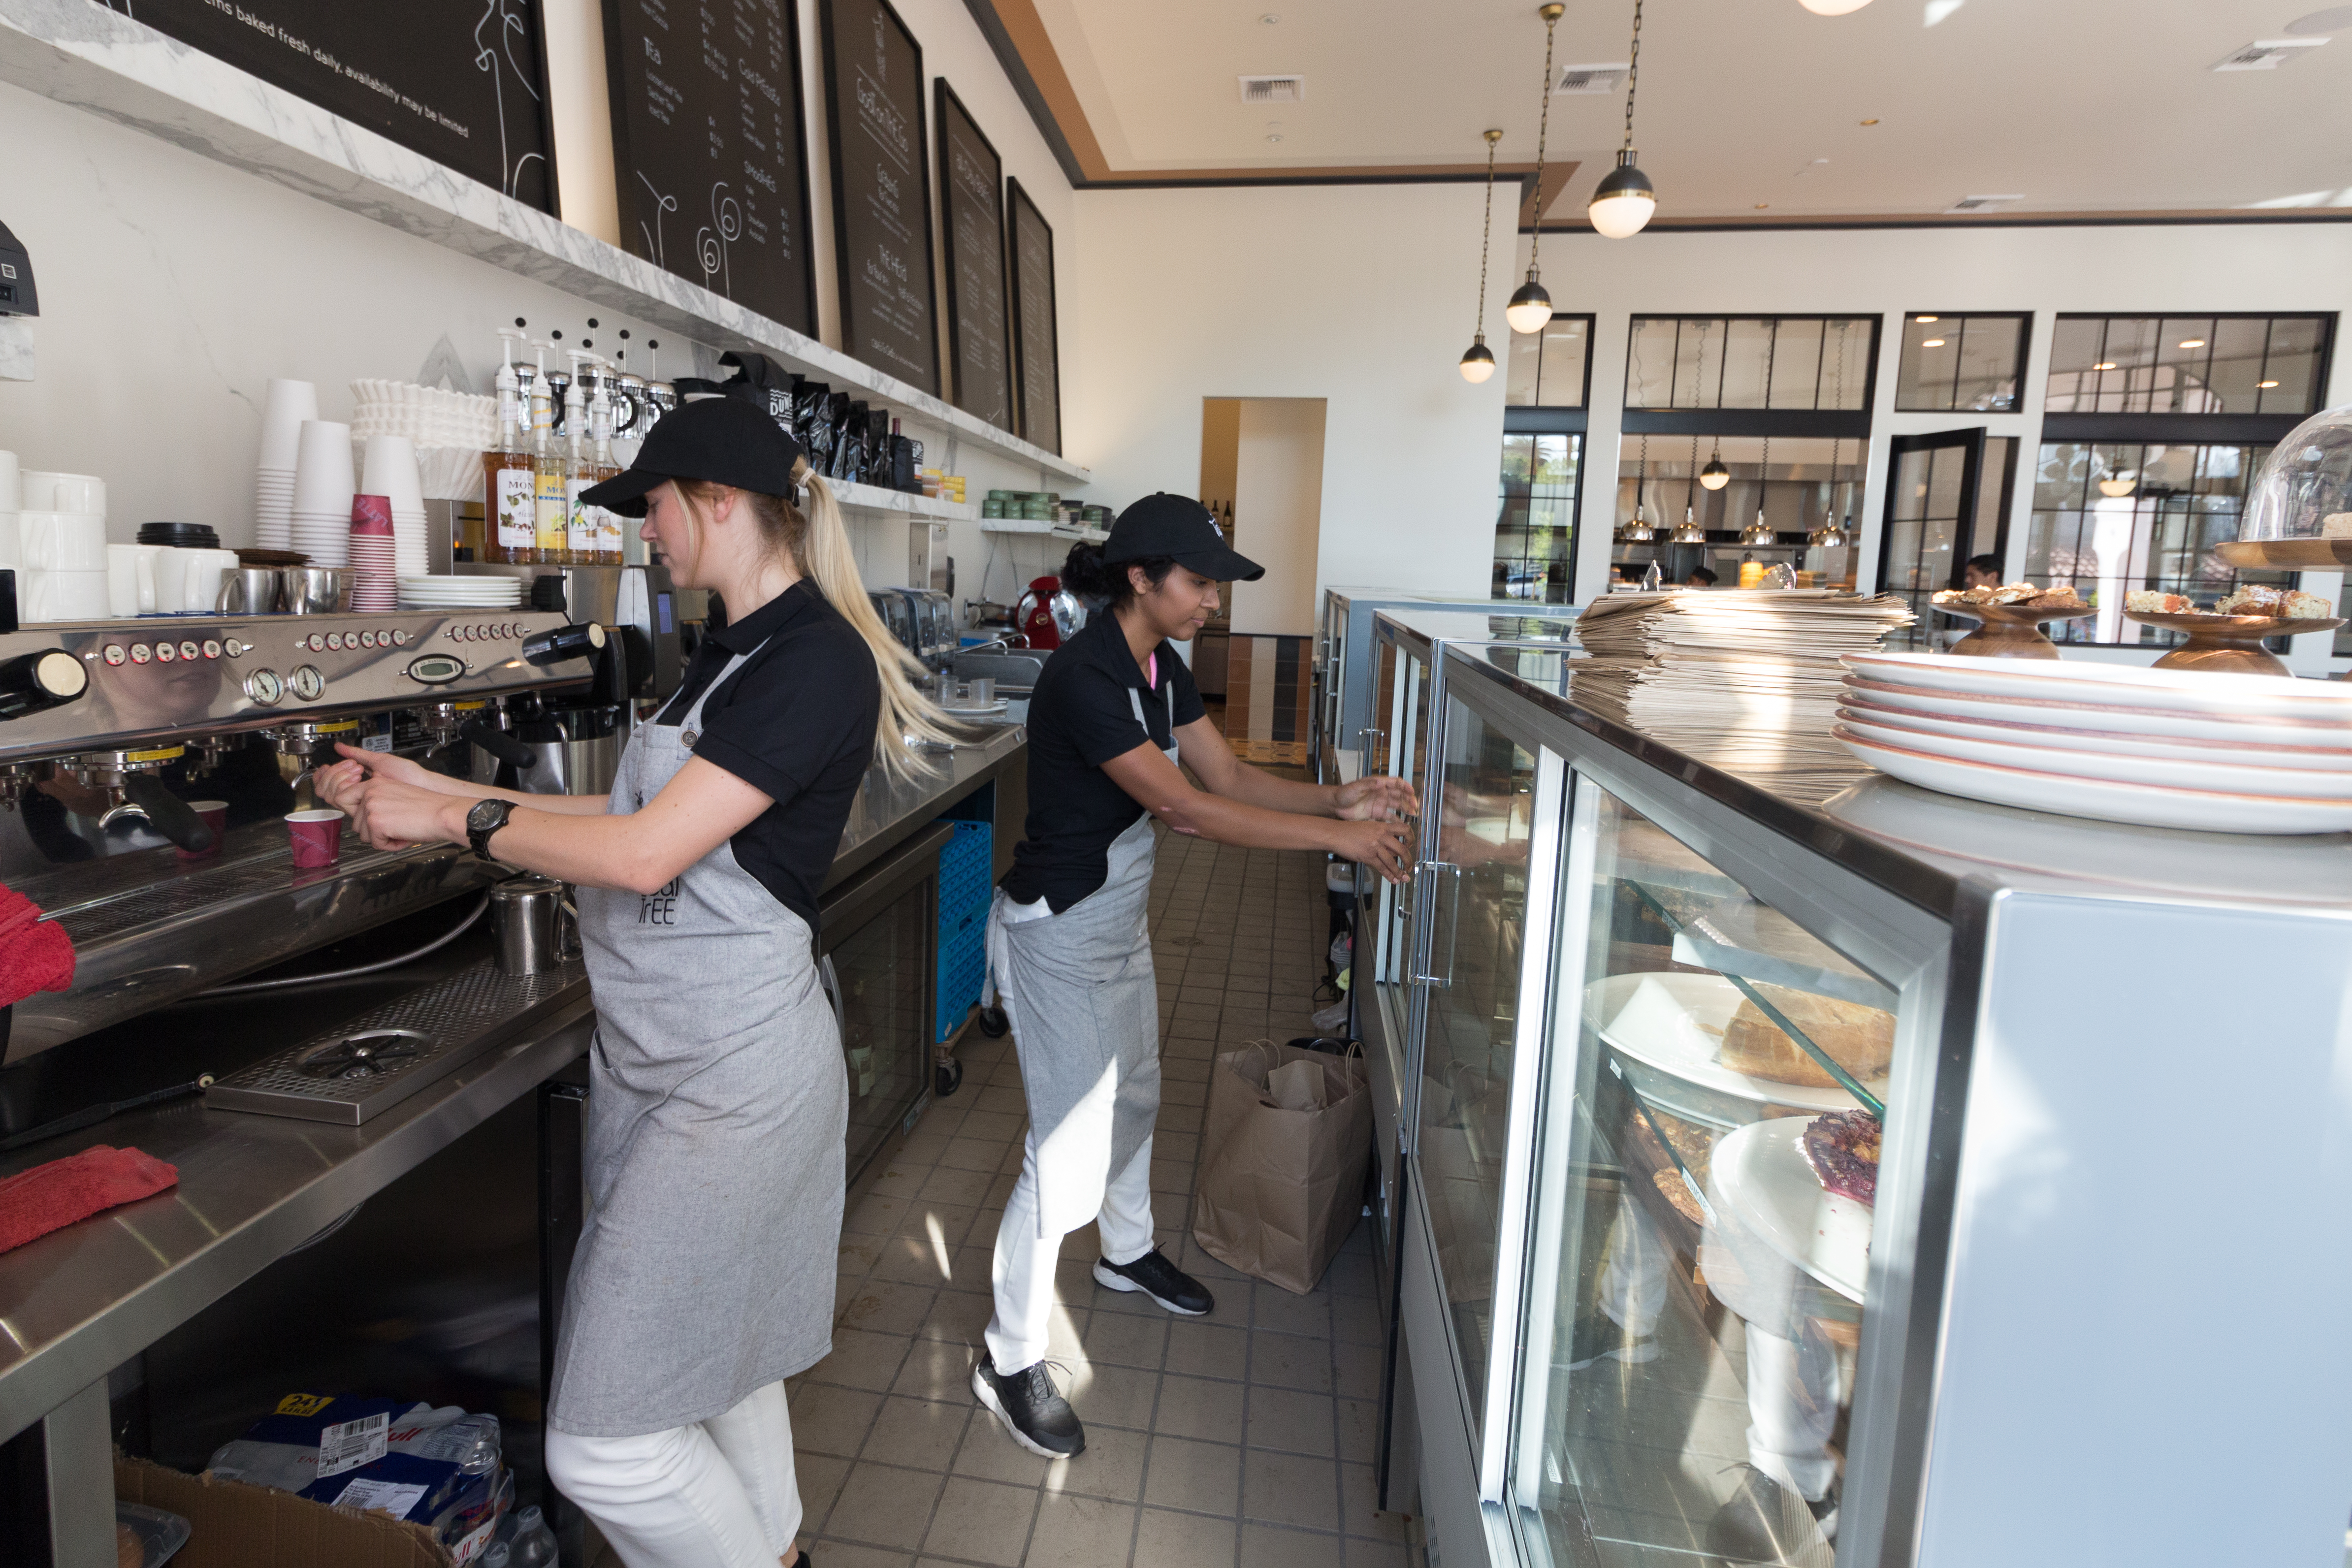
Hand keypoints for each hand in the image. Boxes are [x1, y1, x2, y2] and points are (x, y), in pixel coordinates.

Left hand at [320, 768, 468, 852]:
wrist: (443, 813)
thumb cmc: (429, 807)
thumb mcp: (398, 794)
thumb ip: (378, 800)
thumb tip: (365, 816)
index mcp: (375, 783)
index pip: (344, 797)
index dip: (354, 813)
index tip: (366, 819)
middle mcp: (370, 792)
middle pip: (355, 822)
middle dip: (373, 831)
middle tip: (394, 828)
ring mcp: (371, 806)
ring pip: (363, 835)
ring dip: (382, 838)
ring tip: (401, 831)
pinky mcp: (375, 822)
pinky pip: (375, 844)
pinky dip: (390, 845)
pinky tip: (403, 836)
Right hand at [1329, 816, 1412, 883]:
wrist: (1335, 833)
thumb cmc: (1349, 831)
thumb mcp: (1369, 827)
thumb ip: (1382, 835)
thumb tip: (1391, 847)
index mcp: (1383, 826)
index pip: (1404, 829)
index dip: (1411, 838)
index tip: (1410, 845)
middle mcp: (1381, 835)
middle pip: (1402, 849)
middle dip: (1408, 860)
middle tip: (1409, 866)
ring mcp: (1375, 846)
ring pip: (1392, 861)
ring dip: (1399, 871)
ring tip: (1403, 877)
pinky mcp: (1368, 855)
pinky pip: (1382, 868)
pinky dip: (1389, 875)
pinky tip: (1392, 879)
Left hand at [1336, 774, 1417, 821]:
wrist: (1336, 806)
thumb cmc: (1344, 793)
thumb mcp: (1355, 787)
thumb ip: (1368, 784)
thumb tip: (1380, 781)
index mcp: (1377, 784)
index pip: (1396, 783)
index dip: (1405, 786)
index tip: (1412, 791)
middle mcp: (1381, 793)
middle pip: (1399, 795)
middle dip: (1408, 799)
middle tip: (1414, 806)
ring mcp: (1380, 803)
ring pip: (1397, 805)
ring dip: (1405, 809)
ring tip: (1412, 814)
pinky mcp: (1376, 813)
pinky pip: (1389, 816)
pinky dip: (1396, 819)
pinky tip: (1402, 823)